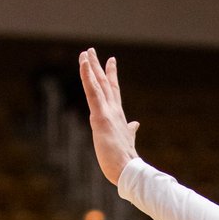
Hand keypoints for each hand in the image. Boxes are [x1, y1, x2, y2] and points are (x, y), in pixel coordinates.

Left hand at [78, 48, 139, 184]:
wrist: (128, 169)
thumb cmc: (125, 160)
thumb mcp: (127, 141)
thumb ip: (130, 130)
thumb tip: (135, 124)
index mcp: (119, 117)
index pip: (114, 92)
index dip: (112, 75)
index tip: (111, 61)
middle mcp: (114, 111)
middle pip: (105, 83)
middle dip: (98, 66)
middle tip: (91, 51)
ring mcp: (108, 112)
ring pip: (98, 84)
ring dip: (91, 67)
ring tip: (85, 52)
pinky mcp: (101, 117)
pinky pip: (92, 92)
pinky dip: (87, 76)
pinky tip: (83, 64)